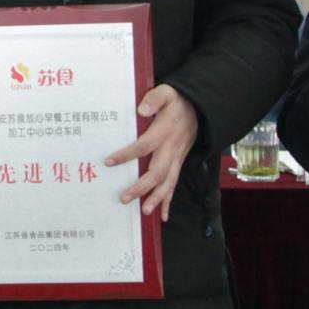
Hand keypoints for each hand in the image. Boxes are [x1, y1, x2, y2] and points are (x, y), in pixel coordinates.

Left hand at [108, 82, 199, 221]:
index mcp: (163, 132)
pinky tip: (163, 215)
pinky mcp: (179, 163)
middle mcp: (171, 149)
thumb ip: (153, 100)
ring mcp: (176, 159)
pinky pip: (174, 184)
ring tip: (144, 211)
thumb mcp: (166, 93)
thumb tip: (141, 110)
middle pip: (156, 172)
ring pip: (167, 183)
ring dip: (156, 199)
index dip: (126, 155)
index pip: (143, 146)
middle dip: (142, 187)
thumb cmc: (176, 101)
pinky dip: (169, 201)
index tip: (109, 162)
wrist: (199, 108)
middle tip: (125, 198)